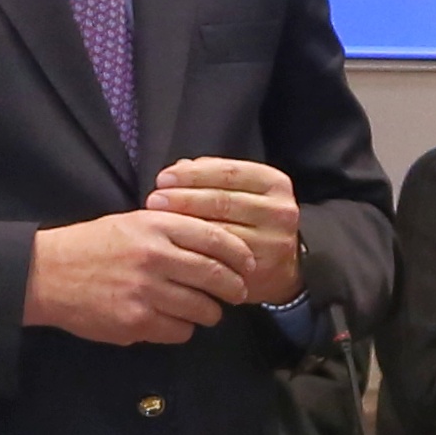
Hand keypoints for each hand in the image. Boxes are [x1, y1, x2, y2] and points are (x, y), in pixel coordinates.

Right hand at [22, 210, 247, 345]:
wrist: (46, 274)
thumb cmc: (92, 246)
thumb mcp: (133, 222)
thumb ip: (173, 228)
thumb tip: (219, 242)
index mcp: (157, 225)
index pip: (216, 238)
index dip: (240, 255)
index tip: (248, 264)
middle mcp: (155, 256)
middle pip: (216, 276)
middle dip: (234, 288)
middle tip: (237, 293)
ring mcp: (146, 291)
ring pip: (202, 308)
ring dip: (210, 312)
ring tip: (204, 310)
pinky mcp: (136, 321)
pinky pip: (179, 331)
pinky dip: (182, 329)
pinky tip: (172, 321)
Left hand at [149, 155, 307, 303]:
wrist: (281, 266)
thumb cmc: (251, 221)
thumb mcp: (242, 192)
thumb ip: (213, 177)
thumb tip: (179, 167)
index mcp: (275, 183)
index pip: (228, 172)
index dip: (192, 174)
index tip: (163, 178)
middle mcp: (281, 210)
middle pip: (223, 200)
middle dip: (183, 198)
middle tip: (154, 199)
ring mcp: (274, 241)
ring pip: (220, 229)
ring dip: (185, 223)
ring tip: (157, 220)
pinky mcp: (262, 267)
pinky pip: (221, 257)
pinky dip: (194, 248)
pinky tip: (175, 243)